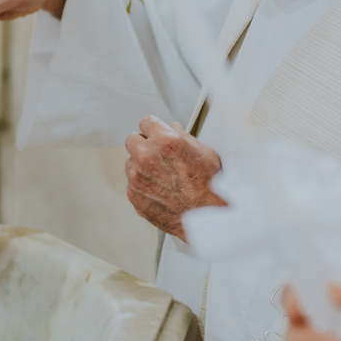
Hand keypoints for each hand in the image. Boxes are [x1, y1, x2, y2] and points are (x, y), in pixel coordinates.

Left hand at [123, 116, 223, 240]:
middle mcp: (146, 157)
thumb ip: (183, 136)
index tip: (156, 133)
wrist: (207, 218)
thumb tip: (173, 128)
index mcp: (164, 141)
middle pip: (132, 139)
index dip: (154, 128)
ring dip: (141, 165)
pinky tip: (160, 190)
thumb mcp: (204, 152)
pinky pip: (132, 182)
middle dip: (144, 144)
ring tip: (163, 176)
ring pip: (130, 162)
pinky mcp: (133, 194)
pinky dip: (142, 184)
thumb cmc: (210, 187)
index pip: (146, 122)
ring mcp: (137, 177)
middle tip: (158, 154)